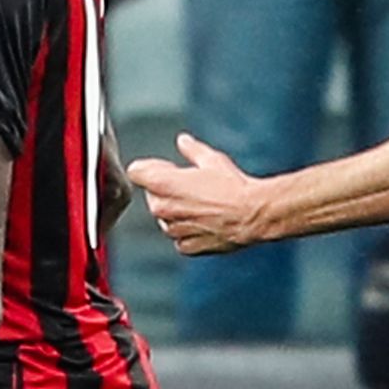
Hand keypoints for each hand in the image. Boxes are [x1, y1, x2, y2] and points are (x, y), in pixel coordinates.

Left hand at [128, 132, 273, 254]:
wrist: (253, 214)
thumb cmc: (233, 186)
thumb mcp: (211, 160)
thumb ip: (192, 150)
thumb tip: (183, 141)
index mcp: (163, 184)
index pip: (135, 172)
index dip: (150, 168)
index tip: (166, 168)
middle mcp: (163, 208)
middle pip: (151, 196)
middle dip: (165, 190)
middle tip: (190, 186)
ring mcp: (173, 230)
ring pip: (165, 218)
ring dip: (177, 211)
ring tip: (203, 204)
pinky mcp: (187, 246)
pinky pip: (180, 237)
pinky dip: (189, 231)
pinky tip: (206, 222)